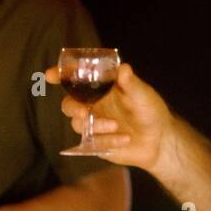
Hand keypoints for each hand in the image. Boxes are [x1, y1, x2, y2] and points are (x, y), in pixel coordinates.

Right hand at [44, 62, 171, 172]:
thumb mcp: (143, 95)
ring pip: (77, 124)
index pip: (76, 79)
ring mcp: (93, 124)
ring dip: (95, 125)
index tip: (50, 75)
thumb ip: (131, 84)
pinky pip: (91, 142)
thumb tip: (123, 68)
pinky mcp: (96, 142)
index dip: (61, 75)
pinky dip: (107, 140)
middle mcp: (93, 104)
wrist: (159, 140)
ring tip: (116, 126)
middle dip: (72, 107)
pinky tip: (125, 139)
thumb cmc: (150, 111)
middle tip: (83, 112)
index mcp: (101, 88)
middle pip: (68, 104)